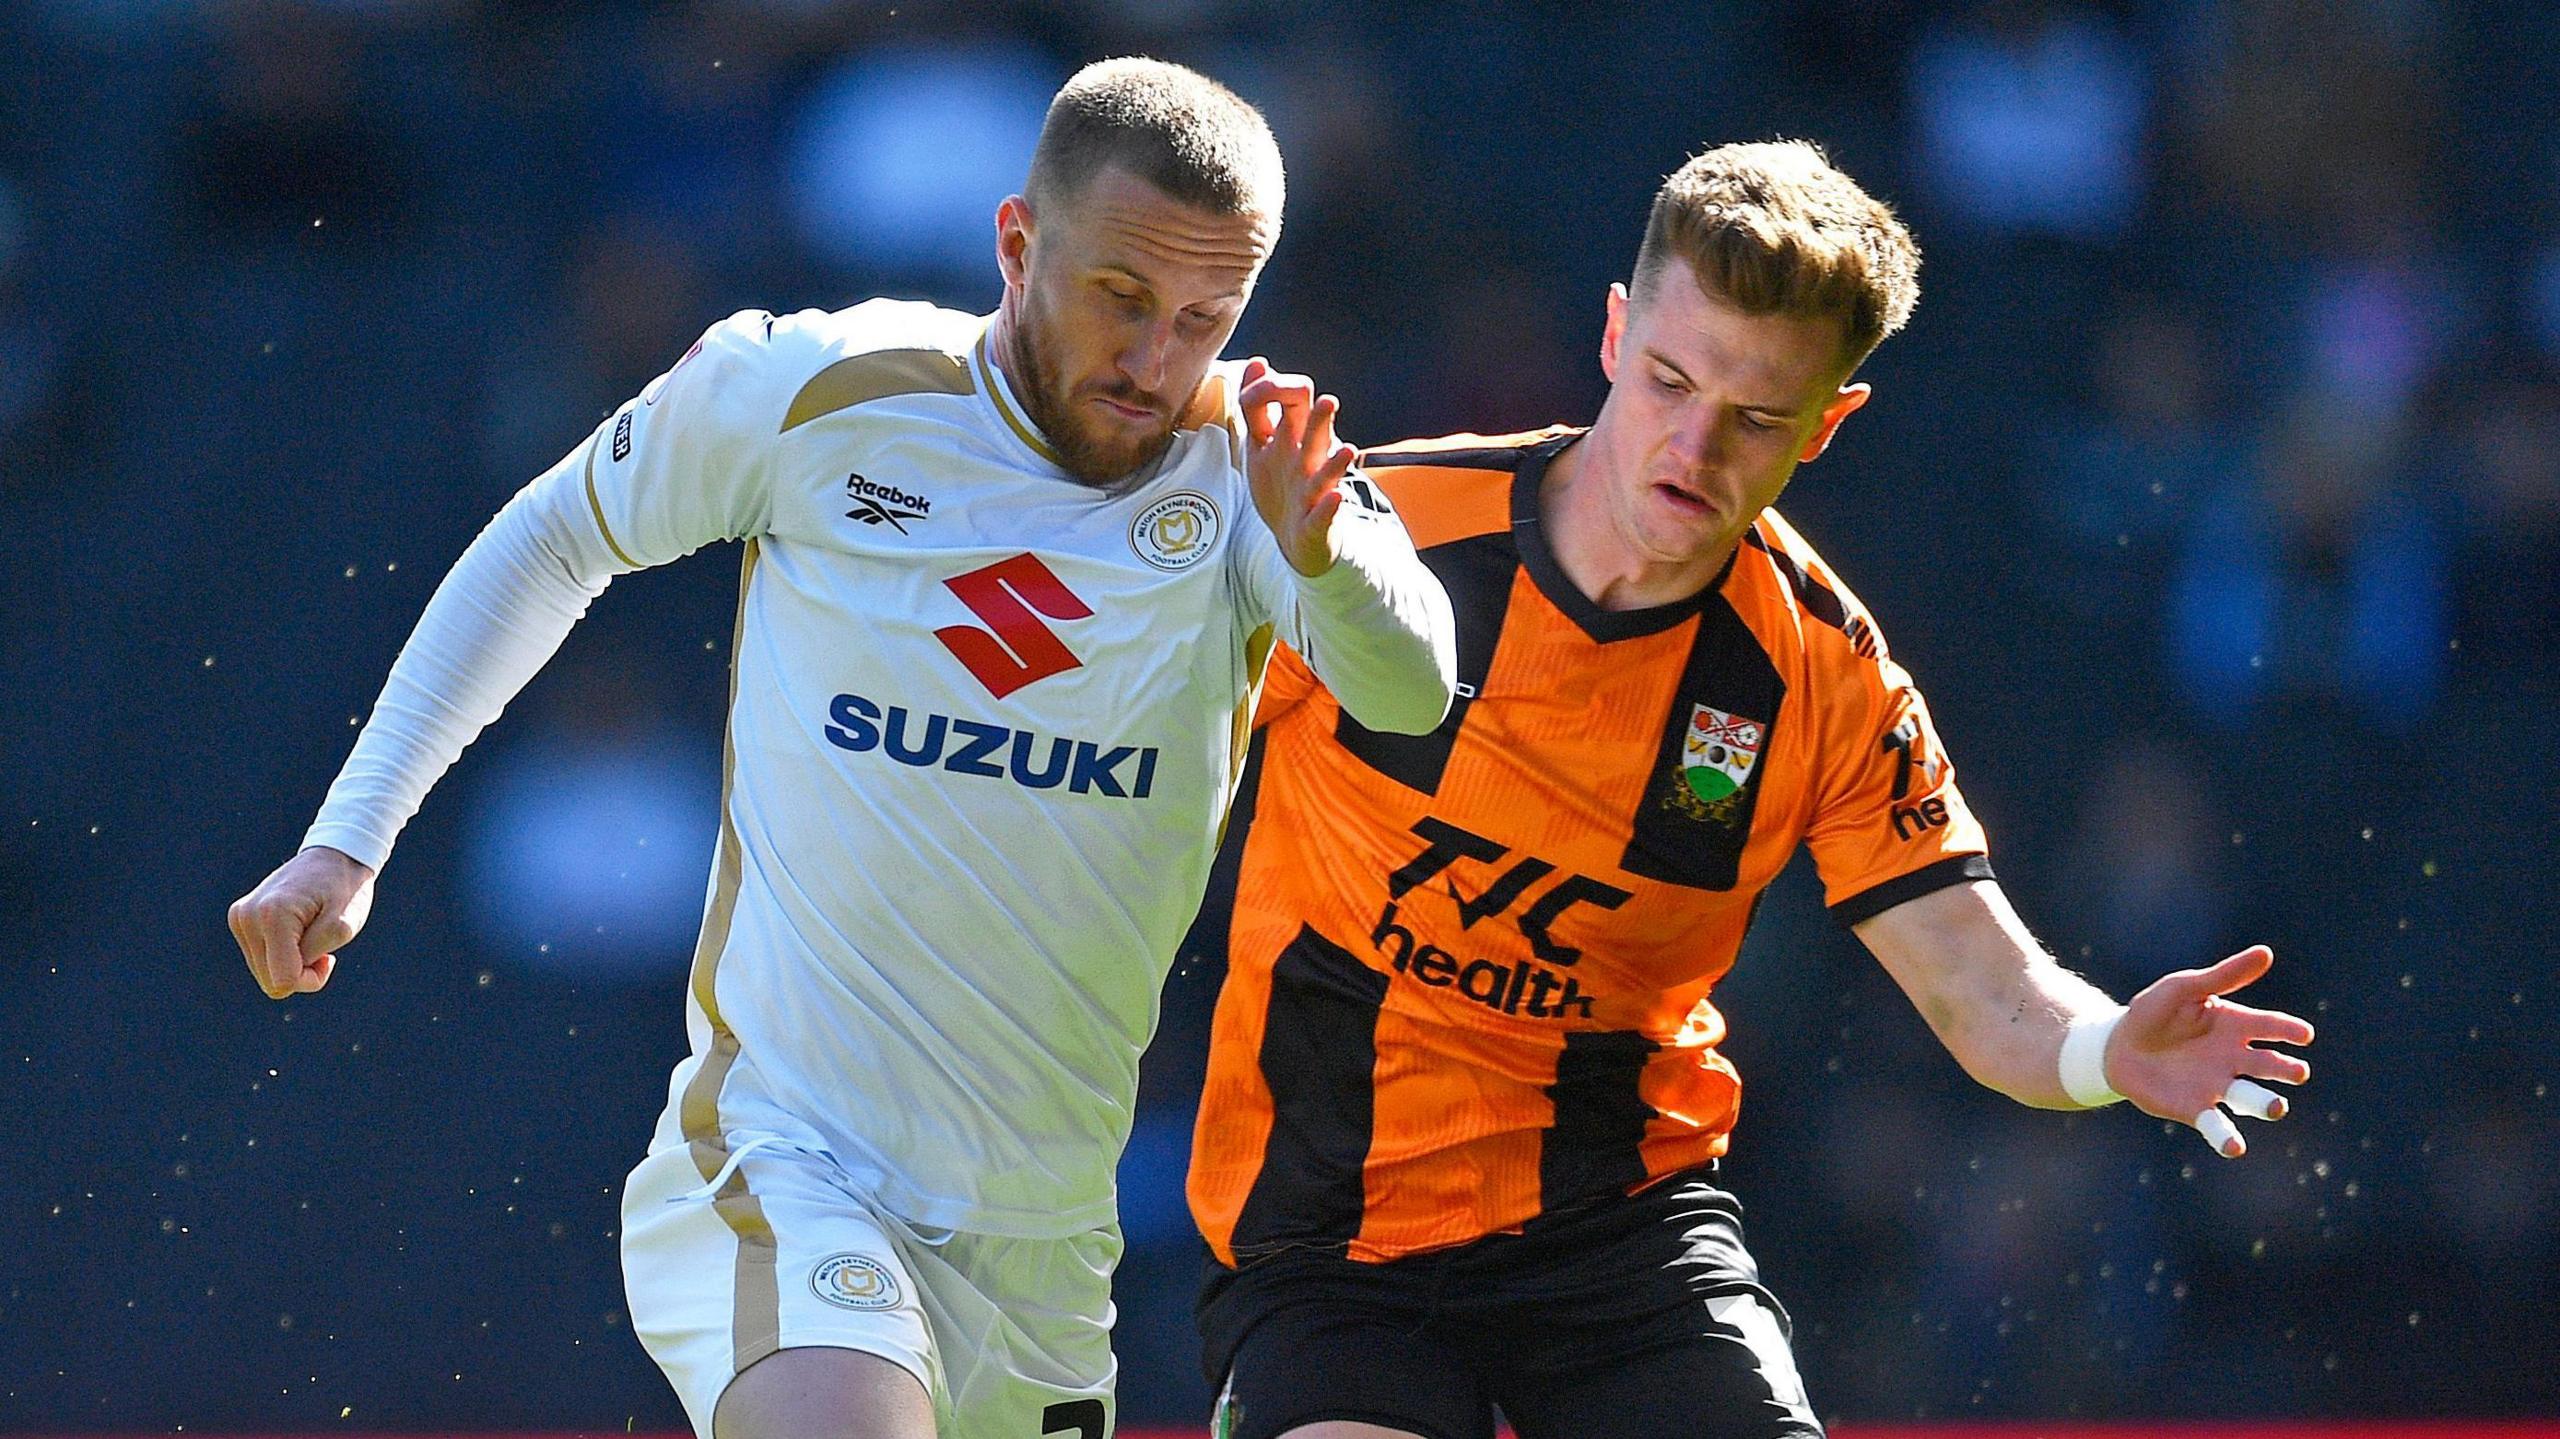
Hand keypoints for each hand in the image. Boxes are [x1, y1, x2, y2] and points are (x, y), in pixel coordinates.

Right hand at [227, 845, 376, 998]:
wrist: (334, 856)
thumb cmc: (345, 890)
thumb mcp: (343, 926)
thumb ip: (313, 957)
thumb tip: (283, 981)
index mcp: (272, 915)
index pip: (283, 981)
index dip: (311, 979)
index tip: (328, 958)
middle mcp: (247, 917)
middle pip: (270, 982)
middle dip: (301, 973)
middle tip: (323, 946)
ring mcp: (239, 918)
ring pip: (264, 974)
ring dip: (292, 964)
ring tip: (310, 935)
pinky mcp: (240, 920)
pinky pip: (261, 960)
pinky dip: (282, 955)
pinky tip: (298, 932)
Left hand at [1237, 356, 1356, 577]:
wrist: (1295, 540)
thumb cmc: (1280, 485)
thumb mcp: (1261, 442)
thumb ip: (1257, 404)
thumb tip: (1259, 362)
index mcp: (1291, 437)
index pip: (1288, 403)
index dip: (1269, 390)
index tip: (1256, 389)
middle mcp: (1305, 459)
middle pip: (1314, 432)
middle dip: (1320, 419)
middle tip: (1326, 403)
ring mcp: (1312, 490)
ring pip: (1325, 472)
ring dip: (1336, 462)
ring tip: (1348, 449)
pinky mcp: (1316, 521)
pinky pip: (1324, 513)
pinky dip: (1330, 507)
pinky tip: (1336, 497)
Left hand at [2108, 945, 2313, 1157]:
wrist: (2117, 1046)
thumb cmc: (2154, 1013)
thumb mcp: (2185, 988)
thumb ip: (2223, 976)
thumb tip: (2266, 953)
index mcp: (2235, 1025)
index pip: (2269, 1026)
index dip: (2287, 1030)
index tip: (2303, 1034)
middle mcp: (2234, 1058)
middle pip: (2267, 1065)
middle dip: (2284, 1069)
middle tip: (2296, 1072)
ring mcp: (2217, 1085)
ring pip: (2250, 1097)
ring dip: (2265, 1103)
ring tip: (2276, 1107)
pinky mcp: (2195, 1109)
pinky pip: (2216, 1125)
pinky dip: (2226, 1137)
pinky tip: (2235, 1148)